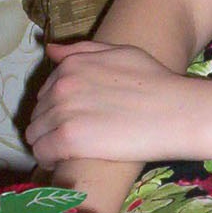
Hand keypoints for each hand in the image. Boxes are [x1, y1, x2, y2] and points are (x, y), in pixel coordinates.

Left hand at [26, 40, 202, 166]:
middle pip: (38, 114)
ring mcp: (63, 112)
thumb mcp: (121, 53)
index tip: (74, 119)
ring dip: (48, 143)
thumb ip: (83, 51)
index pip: (45, 92)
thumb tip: (50, 50)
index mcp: (72, 65)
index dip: (57, 108)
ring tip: (70, 151)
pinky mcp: (68, 139)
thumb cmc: (155, 81)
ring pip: (35, 135)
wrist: (176, 112)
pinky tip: (66, 162)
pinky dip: (50, 160)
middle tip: (76, 137)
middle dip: (51, 126)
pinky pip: (42, 153)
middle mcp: (62, 85)